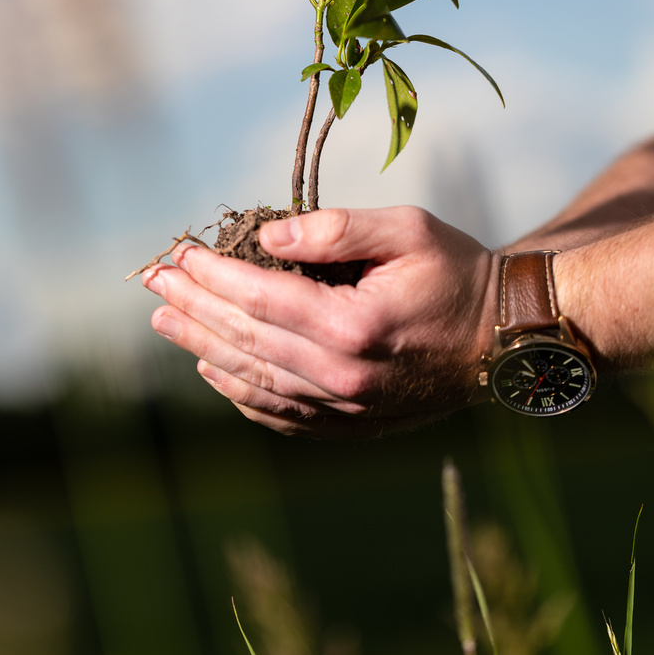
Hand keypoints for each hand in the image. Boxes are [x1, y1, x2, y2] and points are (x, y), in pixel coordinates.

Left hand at [142, 207, 497, 436]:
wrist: (500, 340)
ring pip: (252, 379)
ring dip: (202, 347)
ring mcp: (344, 408)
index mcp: (354, 325)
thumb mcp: (408, 230)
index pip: (260, 298)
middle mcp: (342, 376)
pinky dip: (237, 390)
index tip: (180, 254)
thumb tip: (266, 238)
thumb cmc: (456, 274)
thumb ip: (336, 229)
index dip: (212, 275)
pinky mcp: (348, 425)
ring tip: (165, 321)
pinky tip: (211, 367)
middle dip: (193, 307)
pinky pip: (277, 412)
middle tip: (153, 282)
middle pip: (245, 339)